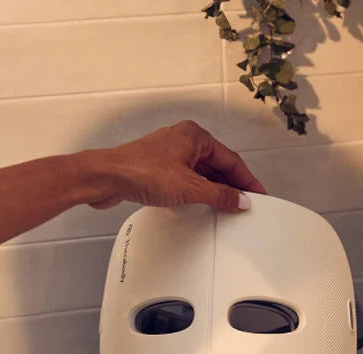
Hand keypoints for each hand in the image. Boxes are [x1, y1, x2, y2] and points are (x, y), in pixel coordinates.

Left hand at [87, 120, 266, 212]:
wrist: (105, 177)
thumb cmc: (140, 171)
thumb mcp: (190, 187)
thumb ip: (219, 195)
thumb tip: (240, 200)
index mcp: (195, 136)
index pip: (230, 160)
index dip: (246, 179)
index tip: (257, 194)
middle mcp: (183, 141)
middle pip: (217, 165)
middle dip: (231, 185)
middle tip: (243, 202)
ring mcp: (170, 154)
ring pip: (201, 173)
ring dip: (214, 189)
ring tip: (225, 206)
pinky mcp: (158, 168)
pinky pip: (187, 179)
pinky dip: (197, 191)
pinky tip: (201, 203)